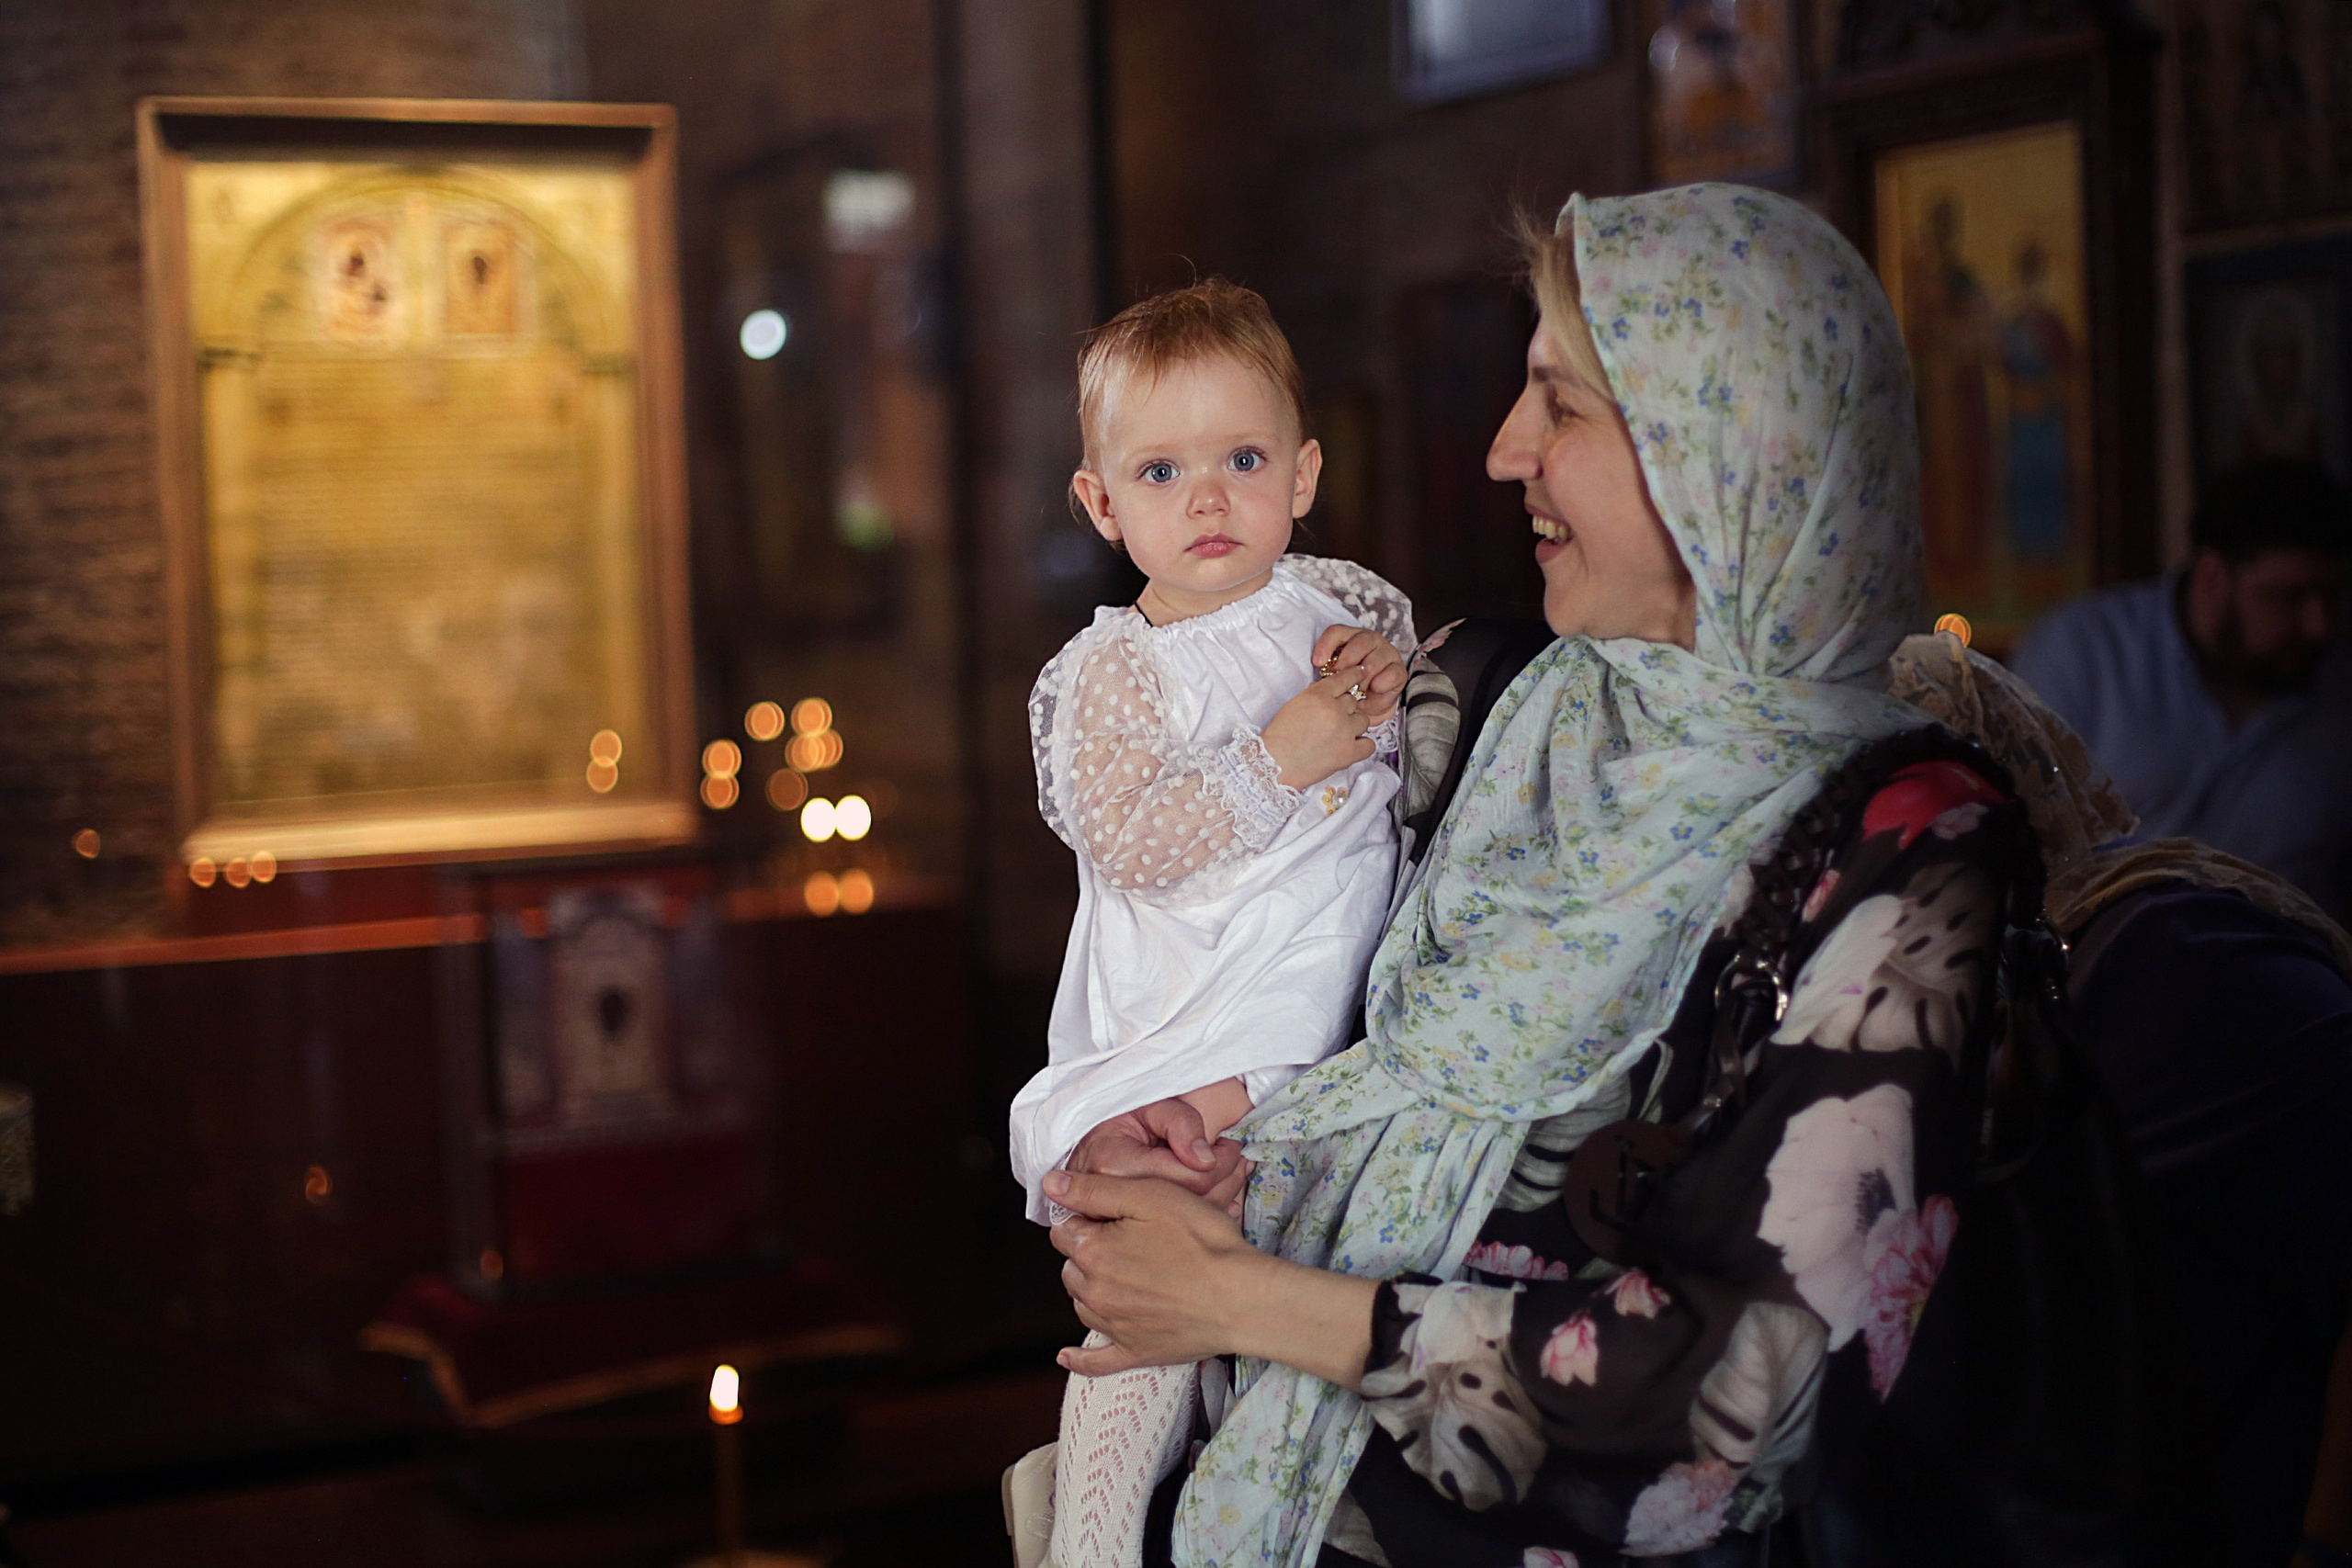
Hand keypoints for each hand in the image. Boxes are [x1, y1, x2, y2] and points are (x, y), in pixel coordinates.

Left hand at [1046, 1169, 1379, 1388]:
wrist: (1241, 1297)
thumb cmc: (1201, 1240)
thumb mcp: (1149, 1196)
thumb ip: (1095, 1190)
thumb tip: (1050, 1184)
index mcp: (1092, 1252)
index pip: (1064, 1231)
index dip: (1086, 1218)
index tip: (1112, 1215)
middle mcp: (1094, 1293)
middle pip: (1072, 1267)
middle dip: (1088, 1253)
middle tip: (1125, 1241)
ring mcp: (1114, 1326)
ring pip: (1083, 1304)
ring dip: (1092, 1289)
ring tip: (1124, 1276)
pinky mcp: (1136, 1352)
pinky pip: (1095, 1361)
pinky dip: (1079, 1358)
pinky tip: (1065, 1356)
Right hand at [1068, 1098, 1249, 1214]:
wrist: (1091, 1140)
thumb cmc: (1121, 1118)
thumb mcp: (1150, 1105)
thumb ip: (1180, 1123)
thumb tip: (1205, 1159)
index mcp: (1115, 1165)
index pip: (1187, 1178)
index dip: (1221, 1162)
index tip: (1230, 1145)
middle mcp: (1115, 1198)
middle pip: (1191, 1202)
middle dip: (1226, 1178)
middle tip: (1238, 1157)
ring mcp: (1120, 1219)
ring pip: (1188, 1220)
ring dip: (1223, 1195)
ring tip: (1234, 1172)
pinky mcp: (1129, 1229)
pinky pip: (1177, 1229)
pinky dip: (1207, 1212)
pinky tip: (1222, 1198)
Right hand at [1261, 671, 1374, 788]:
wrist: (1275, 764)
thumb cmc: (1279, 736)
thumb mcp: (1294, 705)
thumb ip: (1315, 695)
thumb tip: (1332, 690)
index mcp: (1318, 695)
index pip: (1344, 678)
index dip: (1354, 675)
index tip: (1361, 672)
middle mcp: (1334, 711)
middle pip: (1353, 701)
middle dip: (1345, 709)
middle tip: (1332, 720)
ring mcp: (1344, 732)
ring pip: (1363, 720)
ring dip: (1354, 726)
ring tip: (1339, 735)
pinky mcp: (1348, 753)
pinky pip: (1369, 744)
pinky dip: (1362, 745)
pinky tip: (1351, 747)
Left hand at [1311, 625, 1405, 722]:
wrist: (1369, 703)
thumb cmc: (1349, 685)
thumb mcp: (1334, 677)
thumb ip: (1328, 670)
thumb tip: (1320, 674)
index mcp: (1351, 637)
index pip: (1337, 632)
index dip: (1326, 645)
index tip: (1317, 663)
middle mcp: (1371, 640)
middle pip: (1359, 642)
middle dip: (1346, 662)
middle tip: (1339, 678)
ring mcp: (1388, 653)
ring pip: (1374, 661)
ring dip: (1362, 680)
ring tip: (1355, 691)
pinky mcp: (1400, 670)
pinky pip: (1389, 675)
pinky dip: (1378, 687)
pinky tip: (1370, 693)